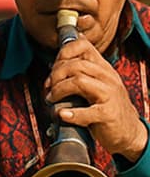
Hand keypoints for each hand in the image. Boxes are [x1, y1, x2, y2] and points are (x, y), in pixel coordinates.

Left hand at [46, 37, 147, 161]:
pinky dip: (71, 113)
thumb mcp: (96, 83)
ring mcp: (109, 95)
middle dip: (55, 75)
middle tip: (48, 88)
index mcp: (102, 68)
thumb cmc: (106, 107)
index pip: (83, 46)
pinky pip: (88, 111)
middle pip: (76, 64)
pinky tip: (62, 114)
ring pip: (79, 81)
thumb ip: (81, 71)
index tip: (53, 68)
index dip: (63, 53)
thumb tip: (59, 57)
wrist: (128, 131)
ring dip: (59, 90)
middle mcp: (107, 78)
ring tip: (52, 100)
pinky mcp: (108, 114)